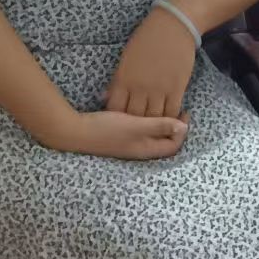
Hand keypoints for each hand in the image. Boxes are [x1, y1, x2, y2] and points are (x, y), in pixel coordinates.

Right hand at [49, 109, 188, 160]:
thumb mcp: (136, 125)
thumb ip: (159, 126)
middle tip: (176, 109)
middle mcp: (139, 150)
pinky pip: (139, 131)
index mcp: (146, 150)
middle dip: (173, 128)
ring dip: (160, 124)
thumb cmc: (107, 129)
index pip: (173, 145)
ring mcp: (128, 145)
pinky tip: (141, 109)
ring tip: (162, 108)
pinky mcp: (119, 137)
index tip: (184, 112)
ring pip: (151, 136)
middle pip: (164, 142)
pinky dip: (146, 122)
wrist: (75, 131)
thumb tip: (184, 128)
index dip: (182, 131)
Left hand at [105, 9, 198, 117]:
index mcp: (124, 78)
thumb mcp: (125, 58)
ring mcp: (158, 89)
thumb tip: (105, 96)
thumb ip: (117, 80)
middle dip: (135, 125)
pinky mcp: (176, 88)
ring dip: (154, 124)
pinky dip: (170, 118)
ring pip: (153, 118)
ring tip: (154, 126)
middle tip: (138, 127)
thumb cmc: (146, 38)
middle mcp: (139, 87)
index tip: (120, 121)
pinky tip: (169, 119)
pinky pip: (172, 111)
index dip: (117, 118)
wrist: (172, 26)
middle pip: (134, 117)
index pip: (115, 108)